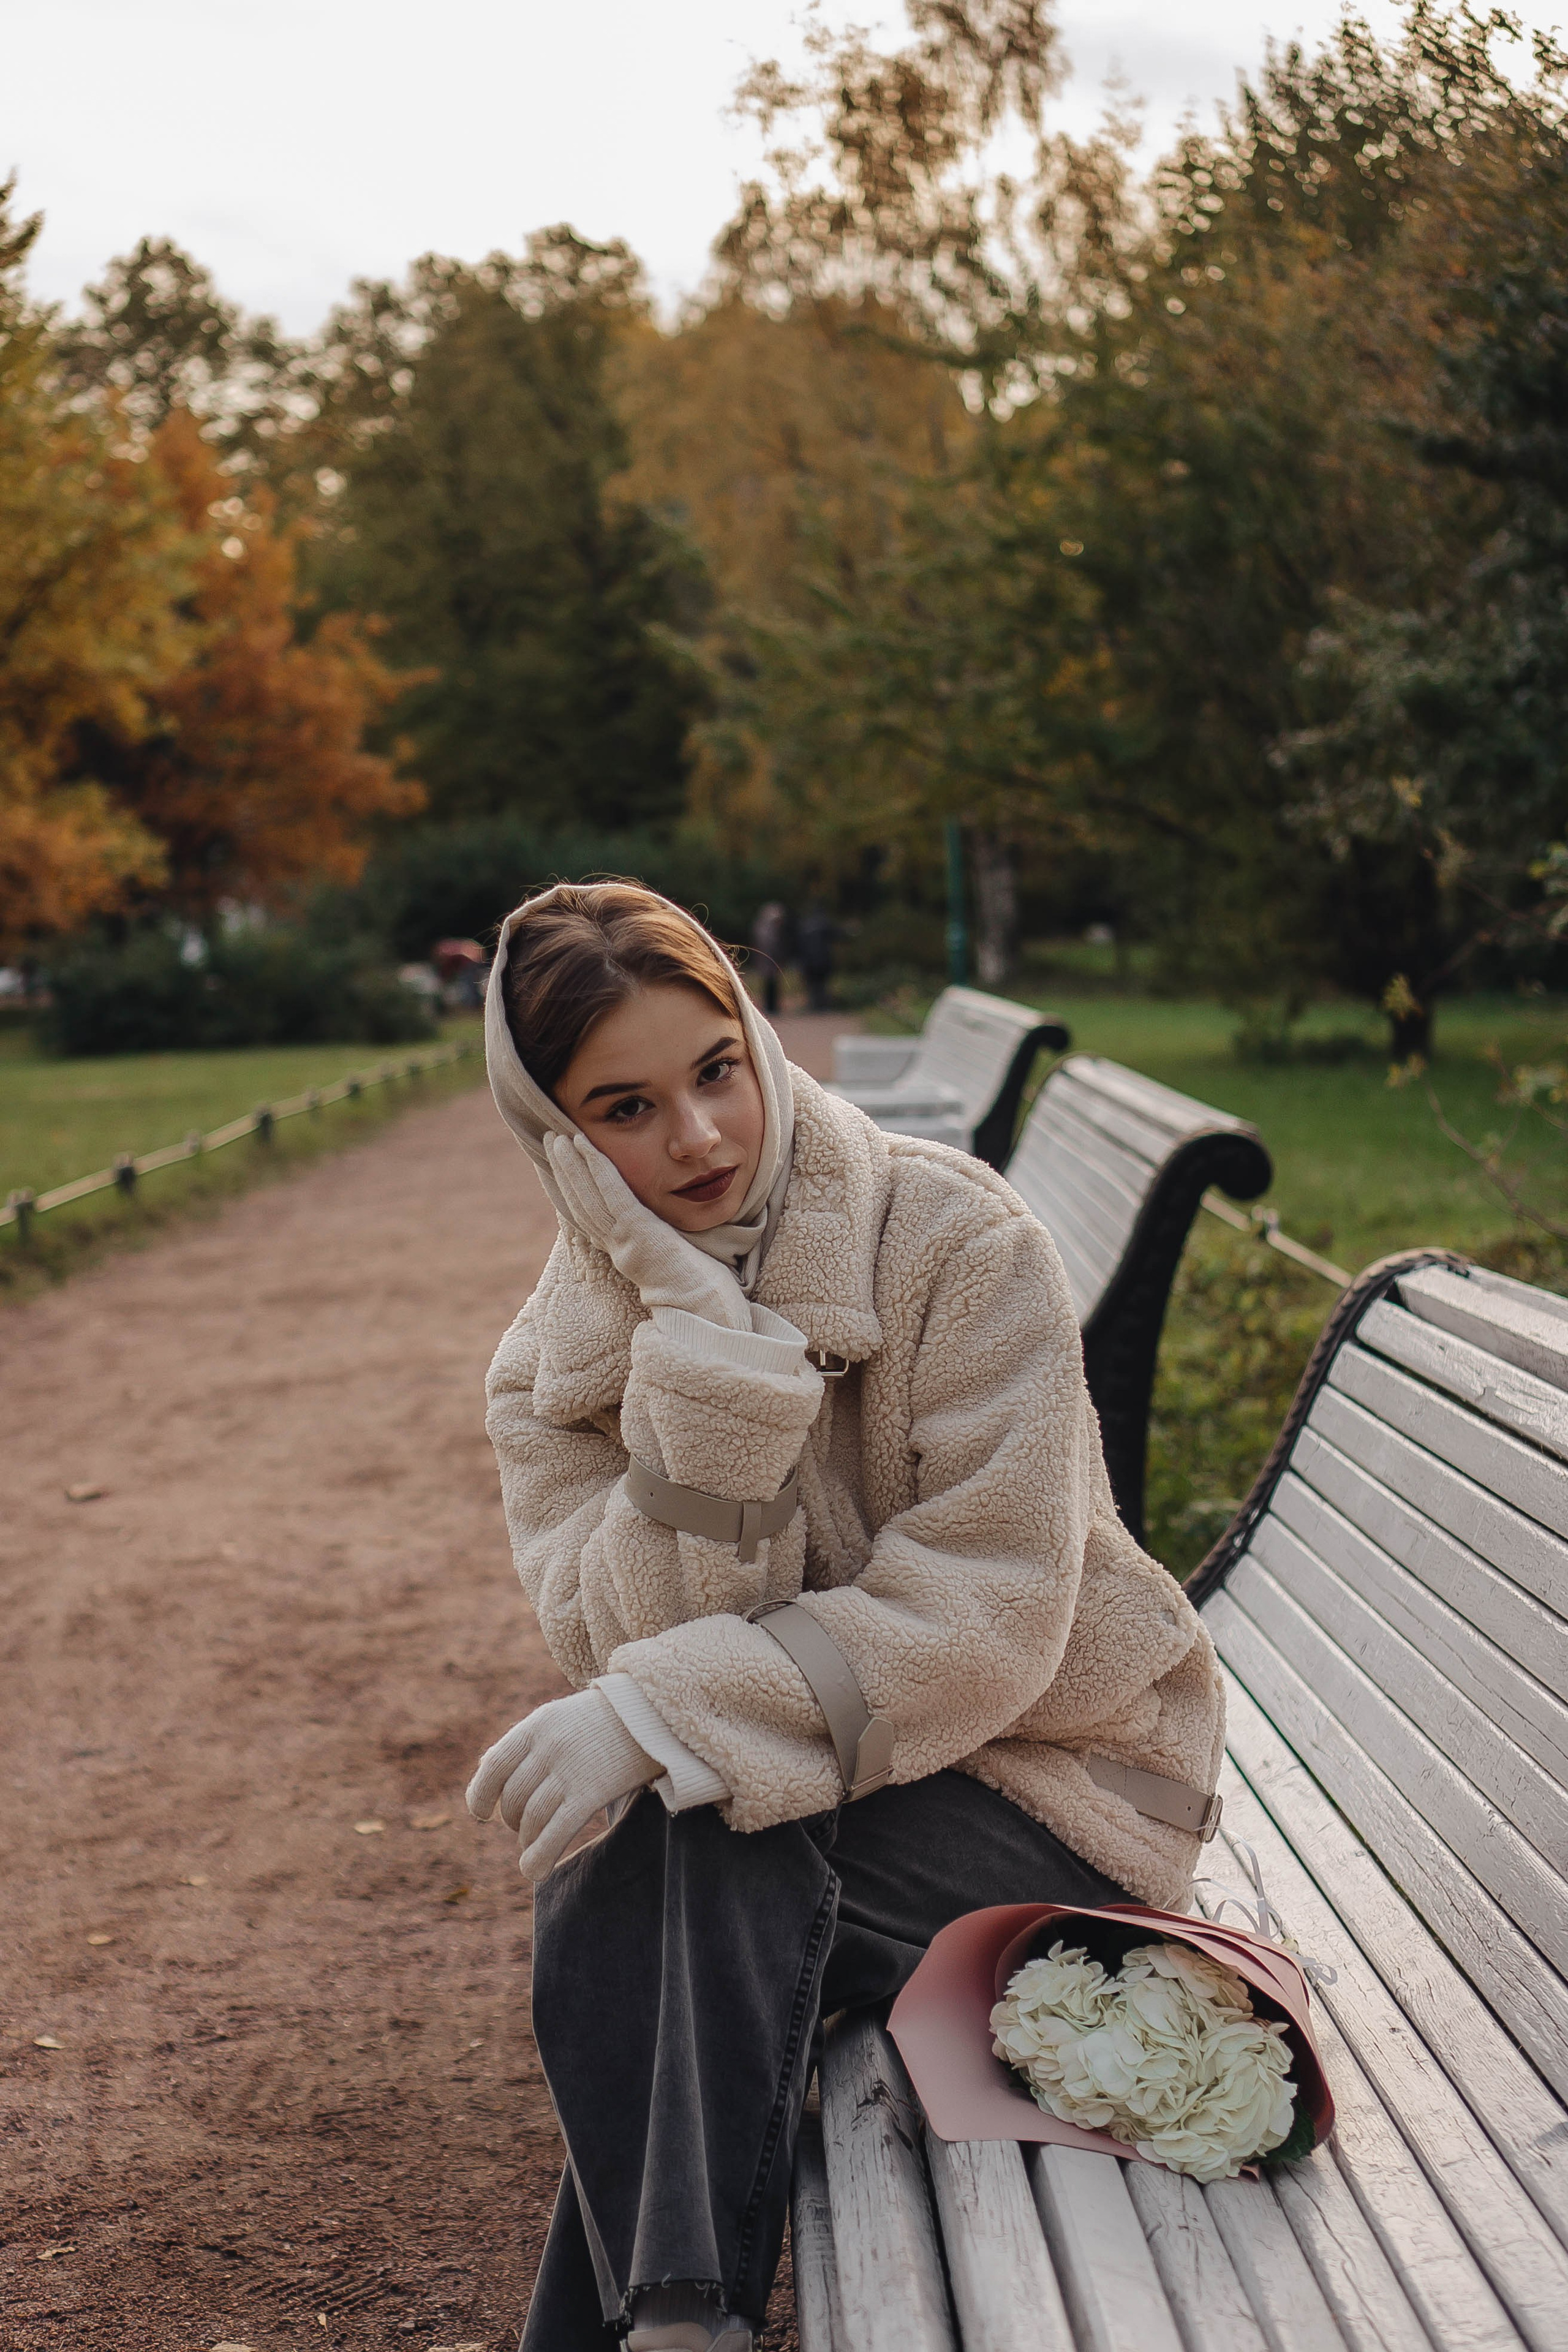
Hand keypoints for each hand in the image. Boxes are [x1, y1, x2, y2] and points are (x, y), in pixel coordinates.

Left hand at [466, 1689, 658, 1880]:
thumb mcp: (560, 1717)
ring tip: (534, 1844)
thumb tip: (485, 1769)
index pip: (494, 1766)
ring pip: (531, 1817)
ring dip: (527, 1839)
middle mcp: (549, 1745)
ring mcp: (570, 1769)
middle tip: (524, 1827)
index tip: (482, 1812)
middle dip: (513, 1820)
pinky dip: (540, 1856)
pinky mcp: (592, 1791)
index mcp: (538, 1724)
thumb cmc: (604, 1719)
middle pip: (513, 1797)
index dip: (480, 1794)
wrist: (655, 1713)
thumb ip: (525, 1741)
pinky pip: (556, 1831)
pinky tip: (534, 1870)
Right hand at [545, 1130, 751, 1329]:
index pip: (592, 1213)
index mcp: (626, 1251)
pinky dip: (596, 1166)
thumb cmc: (702, 1293)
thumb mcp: (677, 1260)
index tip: (563, 1164)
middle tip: (551, 1140)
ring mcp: (625, 1237)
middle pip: (582, 1200)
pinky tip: (584, 1145)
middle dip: (564, 1170)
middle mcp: (618, 1244)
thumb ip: (667, 1241)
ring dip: (571, 1163)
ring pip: (588, 1193)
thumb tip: (671, 1231)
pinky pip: (611, 1192)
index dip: (574, 1188)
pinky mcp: (637, 1230)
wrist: (706, 1314)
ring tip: (558, 1136)